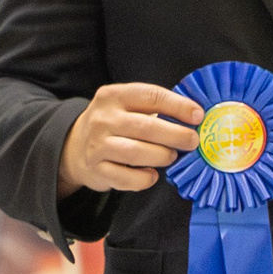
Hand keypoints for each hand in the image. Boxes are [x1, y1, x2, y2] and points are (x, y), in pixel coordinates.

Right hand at [57, 82, 201, 197]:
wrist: (74, 147)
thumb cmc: (113, 124)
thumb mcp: (126, 106)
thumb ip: (154, 109)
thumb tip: (194, 119)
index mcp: (113, 96)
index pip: (151, 96)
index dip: (178, 106)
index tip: (198, 115)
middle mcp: (103, 118)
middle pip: (146, 126)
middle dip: (176, 135)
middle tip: (193, 141)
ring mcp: (97, 145)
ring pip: (137, 152)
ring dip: (161, 156)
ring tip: (171, 156)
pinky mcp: (96, 169)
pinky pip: (127, 177)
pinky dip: (145, 178)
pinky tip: (152, 174)